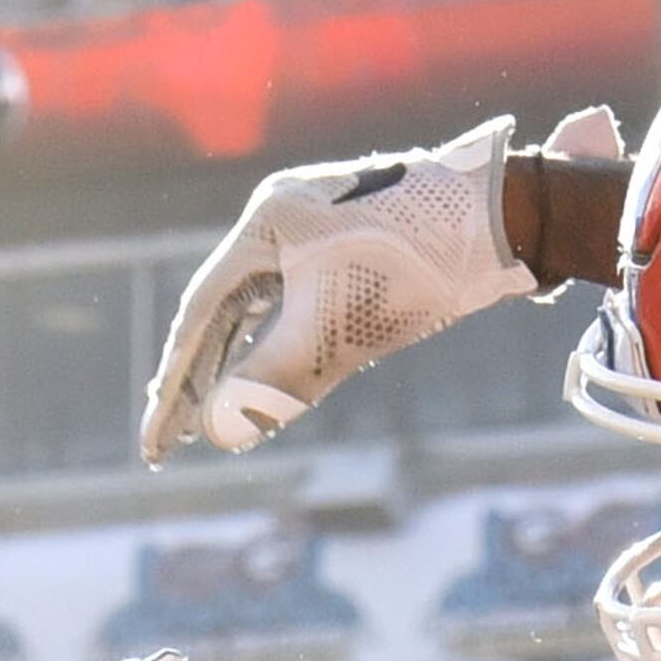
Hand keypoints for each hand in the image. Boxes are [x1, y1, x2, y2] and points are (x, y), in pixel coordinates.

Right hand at [141, 118, 527, 460]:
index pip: (202, 312)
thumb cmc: (417, 267)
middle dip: (195, 382)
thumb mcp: (334, 331)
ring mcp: (319, 231)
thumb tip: (216, 433)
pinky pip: (295, 311)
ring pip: (258, 314)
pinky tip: (262, 391)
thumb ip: (269, 382)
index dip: (175, 383)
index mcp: (268, 218)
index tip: (155, 441)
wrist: (504, 220)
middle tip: (165, 444)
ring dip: (233, 371)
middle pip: (222, 313)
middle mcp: (286, 217)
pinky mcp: (351, 253)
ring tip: (204, 424)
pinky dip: (275, 356)